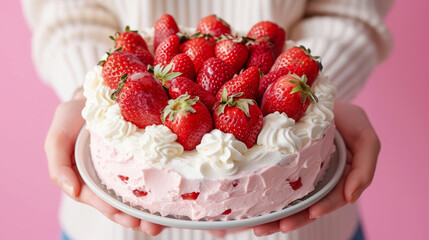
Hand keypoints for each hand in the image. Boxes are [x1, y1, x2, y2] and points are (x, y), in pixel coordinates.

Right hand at [44, 92, 164, 235]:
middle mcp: (105, 178)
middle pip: (119, 204)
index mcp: (84, 178)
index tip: (127, 217)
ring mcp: (123, 170)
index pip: (97, 199)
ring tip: (164, 222)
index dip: (110, 210)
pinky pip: (149, 175)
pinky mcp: (140, 158)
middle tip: (152, 228)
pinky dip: (160, 187)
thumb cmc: (74, 117)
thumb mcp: (58, 137)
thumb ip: (58, 165)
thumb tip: (72, 191)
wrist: (99, 94)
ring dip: (149, 211)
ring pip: (135, 196)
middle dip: (134, 218)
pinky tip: (173, 197)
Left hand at [251, 100, 380, 236]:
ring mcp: (299, 176)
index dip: (325, 207)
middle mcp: (318, 181)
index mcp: (339, 178)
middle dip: (291, 220)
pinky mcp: (281, 168)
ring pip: (287, 202)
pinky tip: (249, 209)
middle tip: (274, 228)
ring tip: (257, 226)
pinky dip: (263, 198)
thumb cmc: (345, 117)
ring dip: (273, 216)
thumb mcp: (364, 136)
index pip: (332, 198)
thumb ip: (365, 167)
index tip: (312, 212)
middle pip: (305, 207)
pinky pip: (272, 185)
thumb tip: (351, 198)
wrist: (314, 96)